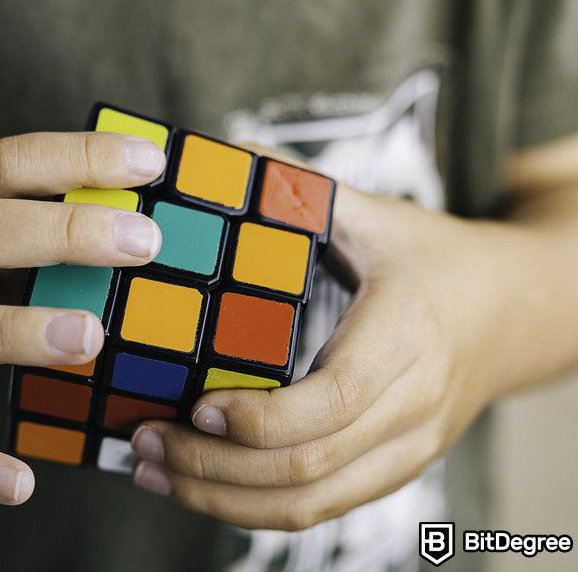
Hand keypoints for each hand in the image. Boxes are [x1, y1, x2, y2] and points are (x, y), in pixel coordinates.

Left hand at [129, 182, 555, 528]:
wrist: (519, 313)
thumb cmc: (438, 261)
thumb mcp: (380, 216)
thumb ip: (303, 190)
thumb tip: (221, 155)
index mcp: (409, 335)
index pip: (334, 399)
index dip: (259, 417)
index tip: (195, 406)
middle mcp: (414, 406)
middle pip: (310, 466)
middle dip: (216, 466)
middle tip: (145, 441)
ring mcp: (408, 448)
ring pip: (312, 502)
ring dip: (225, 499)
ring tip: (156, 473)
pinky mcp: (394, 469)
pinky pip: (323, 506)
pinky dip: (257, 508)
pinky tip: (203, 489)